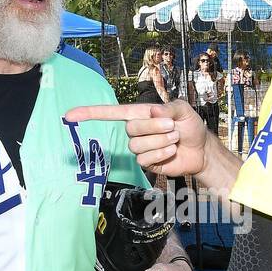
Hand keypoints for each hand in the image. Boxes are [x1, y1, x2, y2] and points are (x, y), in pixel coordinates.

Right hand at [64, 100, 208, 176]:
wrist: (201, 150)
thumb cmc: (190, 126)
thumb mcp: (182, 110)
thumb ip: (167, 107)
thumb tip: (150, 112)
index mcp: (140, 114)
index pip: (110, 112)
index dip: (90, 113)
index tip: (70, 115)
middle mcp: (135, 130)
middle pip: (130, 128)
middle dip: (154, 127)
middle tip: (172, 127)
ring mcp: (139, 147)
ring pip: (138, 144)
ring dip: (160, 141)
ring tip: (174, 139)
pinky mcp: (146, 162)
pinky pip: (145, 158)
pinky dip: (161, 153)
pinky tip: (171, 151)